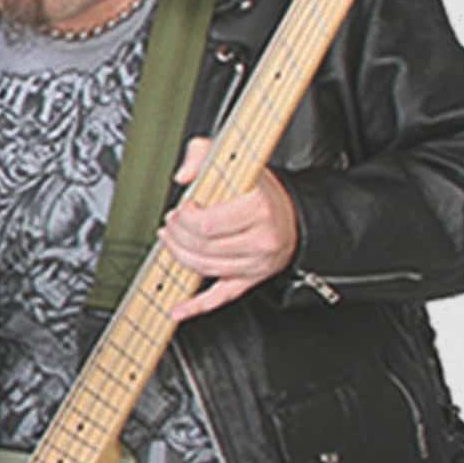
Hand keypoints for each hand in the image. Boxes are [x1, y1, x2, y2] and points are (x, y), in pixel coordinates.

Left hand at [162, 135, 298, 320]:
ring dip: (179, 256)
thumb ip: (202, 154)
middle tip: (170, 223)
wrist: (293, 214)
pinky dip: (196, 306)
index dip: (185, 218)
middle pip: (203, 247)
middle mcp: (261, 239)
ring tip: (170, 241)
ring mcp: (256, 264)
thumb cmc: (261, 189)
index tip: (181, 209)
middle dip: (177, 234)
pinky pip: (220, 297)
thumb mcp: (234, 160)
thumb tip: (183, 175)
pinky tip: (178, 309)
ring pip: (206, 268)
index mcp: (258, 209)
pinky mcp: (251, 280)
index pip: (207, 224)